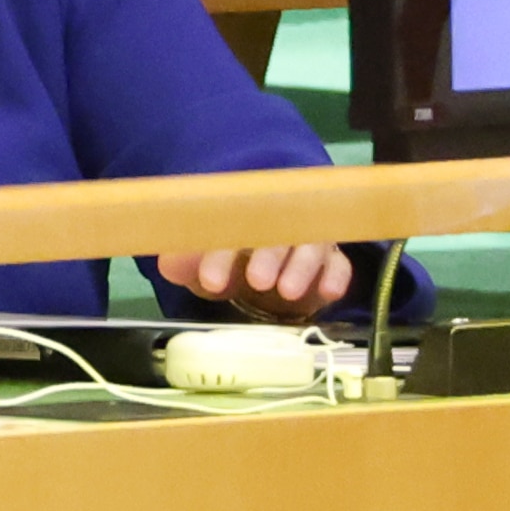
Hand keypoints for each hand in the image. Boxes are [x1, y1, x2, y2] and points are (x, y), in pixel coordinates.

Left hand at [158, 243, 353, 321]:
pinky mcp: (332, 261)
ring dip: (302, 265)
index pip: (232, 227)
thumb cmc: (231, 263)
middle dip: (268, 255)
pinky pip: (340, 264)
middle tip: (257, 280)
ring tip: (288, 290)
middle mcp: (278, 224)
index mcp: (242, 218)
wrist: (268, 266)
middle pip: (277, 231)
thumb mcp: (204, 266)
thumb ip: (186, 263)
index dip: (221, 254)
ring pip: (312, 244)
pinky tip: (328, 292)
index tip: (210, 281)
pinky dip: (336, 276)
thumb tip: (169, 262)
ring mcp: (308, 240)